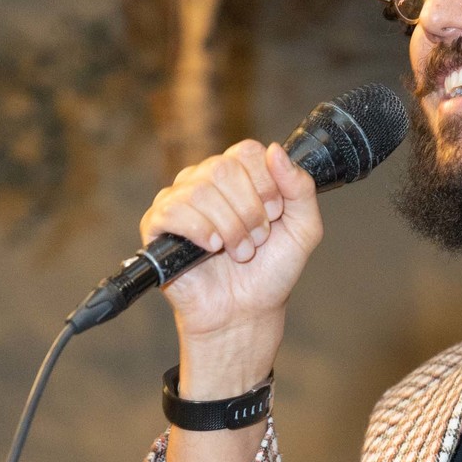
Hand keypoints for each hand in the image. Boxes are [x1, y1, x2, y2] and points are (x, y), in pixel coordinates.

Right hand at [139, 139, 322, 346]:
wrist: (247, 312)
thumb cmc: (270, 271)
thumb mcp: (303, 229)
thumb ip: (301, 188)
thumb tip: (275, 150)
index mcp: (238, 175)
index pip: (247, 151)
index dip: (266, 184)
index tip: (274, 215)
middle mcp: (206, 181)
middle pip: (224, 169)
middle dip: (249, 211)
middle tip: (257, 239)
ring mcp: (179, 200)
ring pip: (201, 190)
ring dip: (230, 228)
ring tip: (239, 252)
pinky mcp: (158, 225)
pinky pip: (172, 210)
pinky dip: (200, 231)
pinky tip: (212, 248)